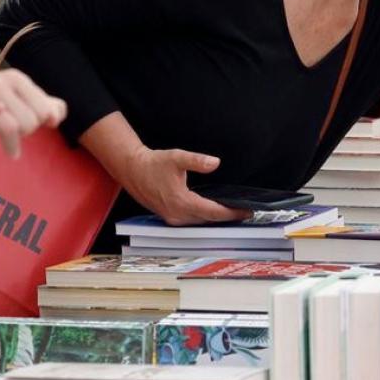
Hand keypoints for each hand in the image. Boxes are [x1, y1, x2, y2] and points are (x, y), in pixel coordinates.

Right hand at [0, 68, 66, 154]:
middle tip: (12, 129)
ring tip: (8, 144)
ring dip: (12, 141)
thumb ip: (41, 105)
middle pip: (33, 120)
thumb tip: (59, 114)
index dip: (43, 121)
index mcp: (18, 80)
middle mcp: (4, 81)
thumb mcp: (14, 101)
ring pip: (16, 124)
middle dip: (25, 130)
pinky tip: (9, 146)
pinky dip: (0, 127)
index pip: (47, 109)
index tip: (35, 125)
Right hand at [122, 147, 244, 226]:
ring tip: (233, 213)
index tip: (246, 211)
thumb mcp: (177, 157)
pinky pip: (192, 221)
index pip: (213, 212)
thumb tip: (215, 163)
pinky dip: (204, 217)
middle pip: (209, 220)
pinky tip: (213, 212)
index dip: (231, 213)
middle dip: (227, 217)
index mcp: (182, 202)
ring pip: (200, 222)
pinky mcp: (169, 217)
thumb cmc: (153, 164)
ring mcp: (172, 218)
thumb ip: (197, 160)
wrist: (133, 170)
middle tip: (245, 212)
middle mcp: (177, 215)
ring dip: (216, 218)